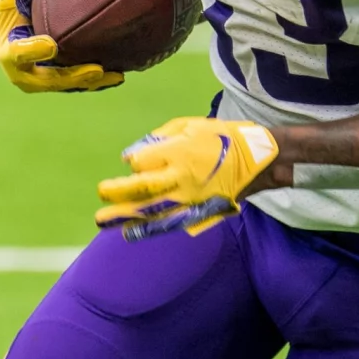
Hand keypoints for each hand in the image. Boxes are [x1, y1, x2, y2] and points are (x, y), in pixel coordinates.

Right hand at [0, 0, 123, 93]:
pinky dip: (97, 81)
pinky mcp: (58, 81)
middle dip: (71, 76)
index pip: (16, 54)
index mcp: (6, 49)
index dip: (31, 51)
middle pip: (46, 79)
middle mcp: (23, 71)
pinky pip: (77, 84)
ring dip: (90, 82)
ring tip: (115, 74)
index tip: (50, 44)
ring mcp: (41, 80)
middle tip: (95, 69)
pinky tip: (118, 73)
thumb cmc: (11, 9)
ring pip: (66, 85)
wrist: (11, 33)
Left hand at [95, 117, 279, 240]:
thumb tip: (132, 156)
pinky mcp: (197, 211)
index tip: (134, 162)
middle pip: (141, 188)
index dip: (134, 161)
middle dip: (117, 192)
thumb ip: (159, 139)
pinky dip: (148, 229)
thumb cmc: (222, 137)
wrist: (258, 160)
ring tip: (102, 221)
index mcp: (179, 152)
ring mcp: (188, 198)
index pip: (142, 162)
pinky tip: (130, 232)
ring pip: (150, 210)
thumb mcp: (190, 126)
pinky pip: (168, 223)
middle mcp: (180, 177)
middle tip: (101, 193)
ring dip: (124, 216)